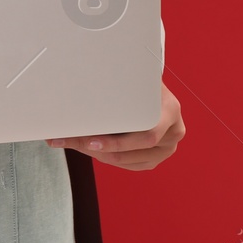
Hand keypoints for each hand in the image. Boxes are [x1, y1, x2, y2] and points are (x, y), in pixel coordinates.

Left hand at [45, 78, 184, 170]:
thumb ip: (118, 85)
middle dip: (97, 149)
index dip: (116, 142)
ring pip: (125, 161)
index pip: (146, 136)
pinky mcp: (154, 158)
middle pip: (131, 152)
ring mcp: (166, 149)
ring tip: (71, 142)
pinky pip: (127, 164)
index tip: (90, 140)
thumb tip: (81, 87)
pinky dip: (104, 156)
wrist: (152, 85)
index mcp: (171, 111)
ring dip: (96, 153)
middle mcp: (173, 133)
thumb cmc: (140, 79)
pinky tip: (86, 147)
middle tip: (69, 141)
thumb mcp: (135, 78)